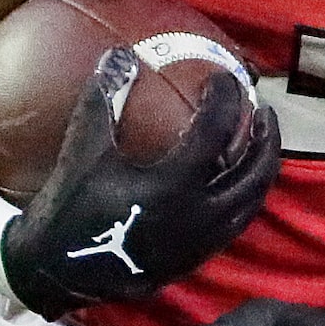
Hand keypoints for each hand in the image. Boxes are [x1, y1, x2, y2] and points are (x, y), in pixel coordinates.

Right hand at [3, 52, 280, 317]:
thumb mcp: (84, 148)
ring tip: (258, 144)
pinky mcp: (195, 258)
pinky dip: (243, 197)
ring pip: (250, 202)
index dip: (226, 98)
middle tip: (263, 111)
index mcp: (175, 184)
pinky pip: (234, 224)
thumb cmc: (70, 206)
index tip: (223, 79)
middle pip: (254, 172)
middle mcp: (199, 215)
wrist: (58, 271)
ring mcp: (201, 242)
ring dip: (260, 169)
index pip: (217, 130)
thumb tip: (120, 54)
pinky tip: (233, 182)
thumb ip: (104, 98)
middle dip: (266, 138)